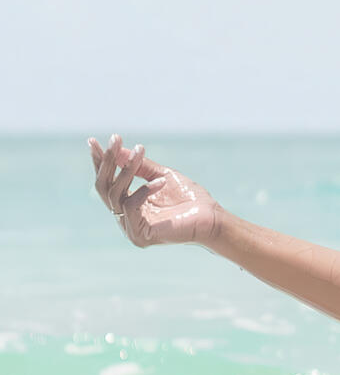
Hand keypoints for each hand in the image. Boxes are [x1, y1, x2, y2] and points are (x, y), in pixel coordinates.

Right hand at [87, 134, 222, 246]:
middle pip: (104, 187)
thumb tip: (117, 150)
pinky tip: (161, 181)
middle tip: (115, 139)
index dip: (99, 162)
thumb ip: (139, 166)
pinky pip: (132, 207)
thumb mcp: (162, 175)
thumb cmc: (190, 199)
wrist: (213, 218)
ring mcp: (130, 228)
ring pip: (116, 194)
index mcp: (127, 205)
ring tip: (140, 151)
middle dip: (108, 161)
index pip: (107, 182)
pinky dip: (144, 190)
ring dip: (127, 170)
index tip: (92, 141)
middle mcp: (124, 218)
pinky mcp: (140, 235)